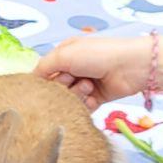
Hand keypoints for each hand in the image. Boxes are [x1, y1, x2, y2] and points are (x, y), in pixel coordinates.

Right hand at [39, 32, 162, 109]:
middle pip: (56, 88)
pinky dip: (86, 104)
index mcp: (65, 54)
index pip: (45, 72)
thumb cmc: (98, 54)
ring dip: (76, 94)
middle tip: (73, 79)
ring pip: (68, 99)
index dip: (45, 79)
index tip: (50, 80)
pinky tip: (93, 96)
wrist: (131, 67)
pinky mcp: (96, 98)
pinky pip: (82, 108)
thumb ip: (44, 67)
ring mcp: (85, 84)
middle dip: (63, 86)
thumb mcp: (64, 54)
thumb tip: (32, 79)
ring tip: (88, 86)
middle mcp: (74, 69)